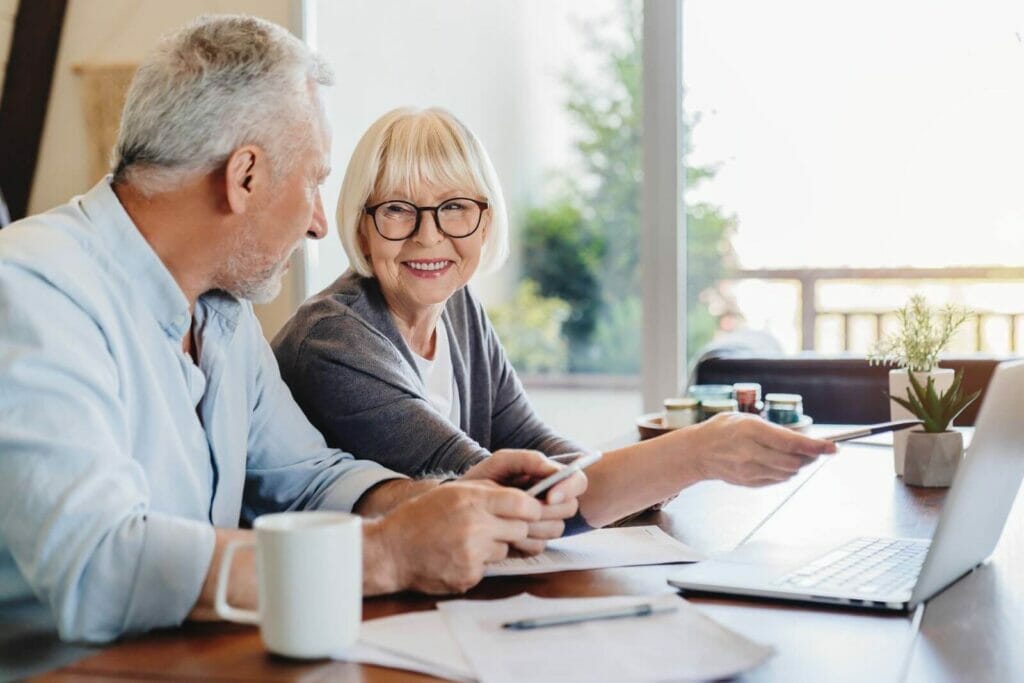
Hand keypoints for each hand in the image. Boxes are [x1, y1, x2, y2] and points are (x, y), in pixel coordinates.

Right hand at [370, 480, 541, 593]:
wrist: (390, 551)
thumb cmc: (420, 517)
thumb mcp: (452, 492)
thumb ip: (487, 492)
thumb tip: (523, 496)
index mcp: (472, 499)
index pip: (523, 504)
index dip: (532, 509)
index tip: (530, 511)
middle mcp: (475, 525)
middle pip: (521, 529)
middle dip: (514, 529)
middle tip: (495, 528)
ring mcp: (472, 553)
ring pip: (505, 549)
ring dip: (494, 546)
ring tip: (466, 541)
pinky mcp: (468, 575)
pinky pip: (489, 568)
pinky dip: (478, 564)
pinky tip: (456, 557)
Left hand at [464, 449, 586, 554]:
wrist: (457, 508)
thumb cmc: (481, 480)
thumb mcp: (501, 463)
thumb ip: (529, 460)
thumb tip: (553, 472)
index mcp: (548, 479)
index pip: (578, 482)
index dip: (568, 489)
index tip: (549, 496)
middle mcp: (550, 501)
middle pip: (570, 508)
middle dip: (548, 510)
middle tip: (524, 509)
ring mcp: (542, 523)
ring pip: (557, 529)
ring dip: (534, 527)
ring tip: (509, 520)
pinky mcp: (530, 543)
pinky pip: (540, 546)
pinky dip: (523, 542)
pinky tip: (505, 534)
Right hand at [691, 413, 837, 485]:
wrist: (697, 452)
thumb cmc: (722, 430)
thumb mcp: (745, 419)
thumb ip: (773, 430)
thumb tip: (803, 442)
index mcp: (749, 430)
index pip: (790, 442)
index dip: (815, 446)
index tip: (832, 447)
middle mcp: (749, 452)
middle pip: (793, 461)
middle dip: (809, 457)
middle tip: (816, 450)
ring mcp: (748, 470)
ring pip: (788, 472)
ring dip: (797, 465)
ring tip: (794, 455)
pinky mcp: (748, 482)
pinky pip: (777, 480)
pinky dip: (784, 472)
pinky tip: (777, 462)